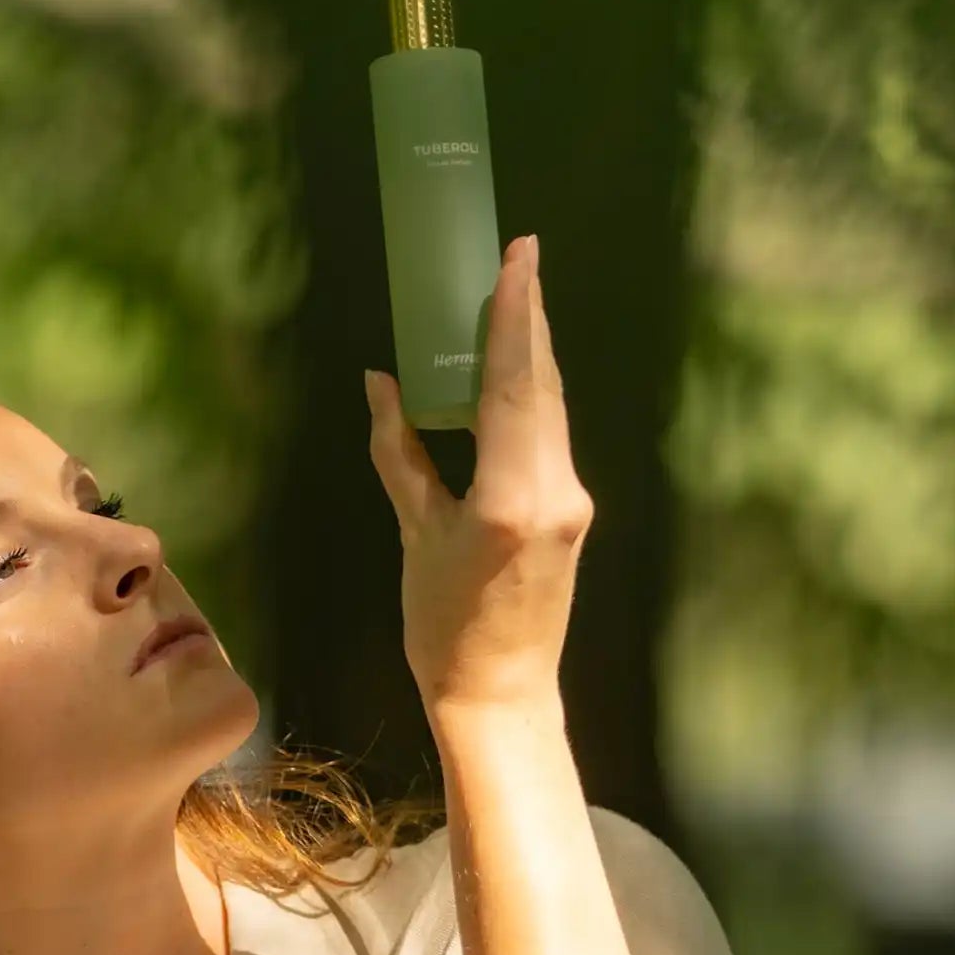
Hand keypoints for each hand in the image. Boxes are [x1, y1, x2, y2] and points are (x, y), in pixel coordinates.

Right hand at [365, 233, 593, 715]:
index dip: (516, 314)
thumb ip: (401, 454)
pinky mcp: (573, 512)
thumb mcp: (416, 537)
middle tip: (517, 260)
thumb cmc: (444, 629)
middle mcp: (554, 489)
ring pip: (552, 408)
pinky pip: (550, 437)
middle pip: (542, 385)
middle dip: (530, 319)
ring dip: (533, 354)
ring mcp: (572, 501)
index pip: (513, 384)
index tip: (518, 257)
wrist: (501, 696)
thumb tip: (382, 384)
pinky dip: (531, 396)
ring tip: (516, 301)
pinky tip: (515, 374)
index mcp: (511, 496)